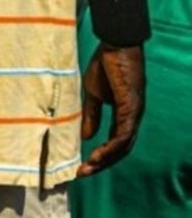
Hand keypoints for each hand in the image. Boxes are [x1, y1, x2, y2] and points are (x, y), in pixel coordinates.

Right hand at [77, 42, 144, 175]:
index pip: (116, 141)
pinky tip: (97, 153)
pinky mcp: (131, 107)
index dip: (101, 155)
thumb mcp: (93, 94)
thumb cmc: (105, 64)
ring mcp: (134, 112)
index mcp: (124, 113)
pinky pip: (123, 134)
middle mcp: (132, 116)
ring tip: (88, 167)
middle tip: (83, 173)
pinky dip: (111, 147)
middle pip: (121, 149)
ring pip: (123, 145)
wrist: (115, 44)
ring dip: (106, 159)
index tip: (83, 165)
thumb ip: (92, 115)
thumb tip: (87, 137)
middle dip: (103, 163)